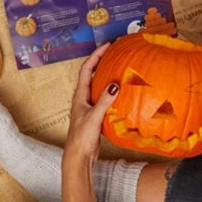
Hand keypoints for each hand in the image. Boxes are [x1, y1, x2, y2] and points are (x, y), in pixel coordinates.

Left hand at [64, 43, 118, 163]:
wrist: (79, 156)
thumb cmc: (82, 137)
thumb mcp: (94, 117)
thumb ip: (104, 101)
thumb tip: (115, 84)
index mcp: (80, 95)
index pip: (87, 69)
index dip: (96, 55)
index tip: (107, 45)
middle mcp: (83, 98)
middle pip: (91, 73)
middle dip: (101, 60)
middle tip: (114, 51)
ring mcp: (88, 106)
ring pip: (97, 85)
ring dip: (106, 74)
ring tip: (119, 66)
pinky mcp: (95, 114)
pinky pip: (104, 97)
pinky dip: (112, 90)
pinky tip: (122, 92)